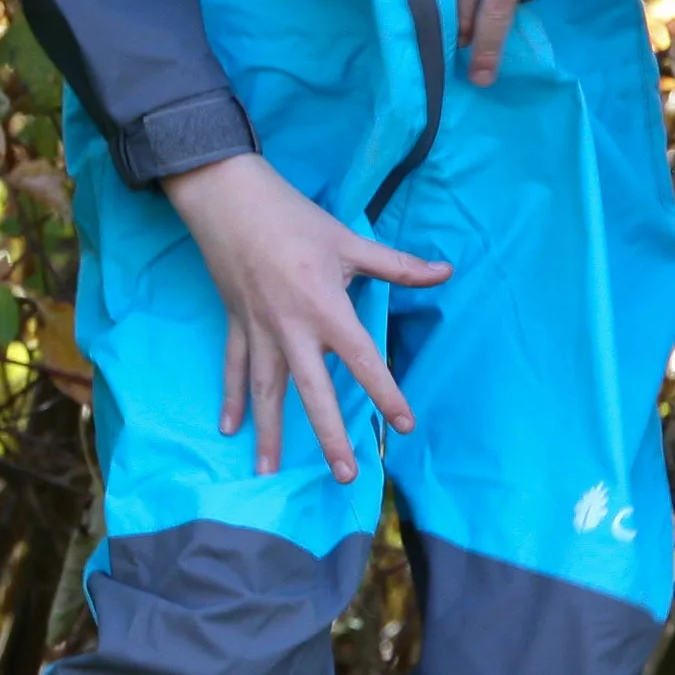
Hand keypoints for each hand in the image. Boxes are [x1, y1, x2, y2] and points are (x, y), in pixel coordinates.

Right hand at [164, 151, 445, 481]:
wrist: (228, 199)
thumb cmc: (293, 218)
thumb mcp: (348, 240)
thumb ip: (397, 264)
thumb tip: (446, 271)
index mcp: (325, 308)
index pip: (363, 360)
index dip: (385, 394)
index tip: (403, 425)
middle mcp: (291, 329)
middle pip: (312, 392)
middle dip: (328, 435)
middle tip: (344, 475)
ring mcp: (259, 331)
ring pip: (266, 391)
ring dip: (270, 432)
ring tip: (269, 472)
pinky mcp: (236, 323)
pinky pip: (234, 368)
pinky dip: (231, 398)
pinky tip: (229, 429)